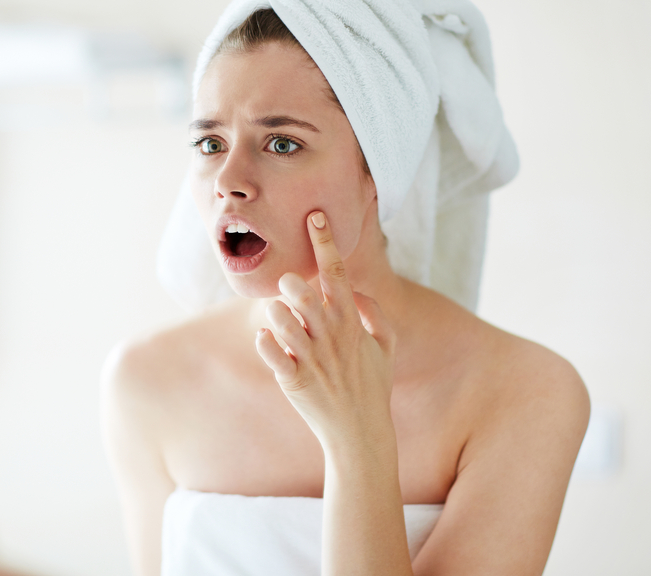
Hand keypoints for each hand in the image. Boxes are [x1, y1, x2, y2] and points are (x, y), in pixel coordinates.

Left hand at [255, 211, 396, 452]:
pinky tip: (268, 340)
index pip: (337, 272)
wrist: (360, 432)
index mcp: (352, 323)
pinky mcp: (294, 380)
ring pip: (281, 318)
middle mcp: (331, 336)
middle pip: (304, 292)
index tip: (314, 217)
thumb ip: (376, 315)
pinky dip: (264, 341)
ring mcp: (312, 358)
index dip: (325, 242)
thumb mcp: (386, 348)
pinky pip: (271, 351)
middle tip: (289, 286)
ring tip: (278, 317)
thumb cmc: (372, 386)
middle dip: (291, 282)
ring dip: (275, 312)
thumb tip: (358, 291)